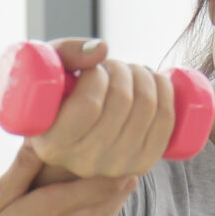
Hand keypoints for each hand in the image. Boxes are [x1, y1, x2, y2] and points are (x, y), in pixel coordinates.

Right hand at [0, 146, 134, 215]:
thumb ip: (23, 166)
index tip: (107, 137)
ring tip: (89, 169)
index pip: (109, 180)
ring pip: (114, 205)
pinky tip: (78, 200)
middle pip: (119, 190)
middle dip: (113, 167)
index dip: (115, 156)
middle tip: (101, 146)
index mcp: (53, 211)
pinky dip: (99, 208)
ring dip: (108, 187)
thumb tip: (40, 129)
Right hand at [27, 39, 176, 178]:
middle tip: (113, 66)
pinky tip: (156, 81)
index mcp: (53, 145)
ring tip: (130, 72)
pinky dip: (166, 93)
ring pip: (146, 108)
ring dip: (144, 76)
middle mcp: (84, 162)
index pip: (89, 105)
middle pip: (122, 102)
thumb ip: (66, 53)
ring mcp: (116, 166)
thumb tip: (102, 49)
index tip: (93, 69)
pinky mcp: (142, 164)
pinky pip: (165, 123)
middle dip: (122, 70)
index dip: (98, 76)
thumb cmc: (55, 94)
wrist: (73, 129)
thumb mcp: (48, 69)